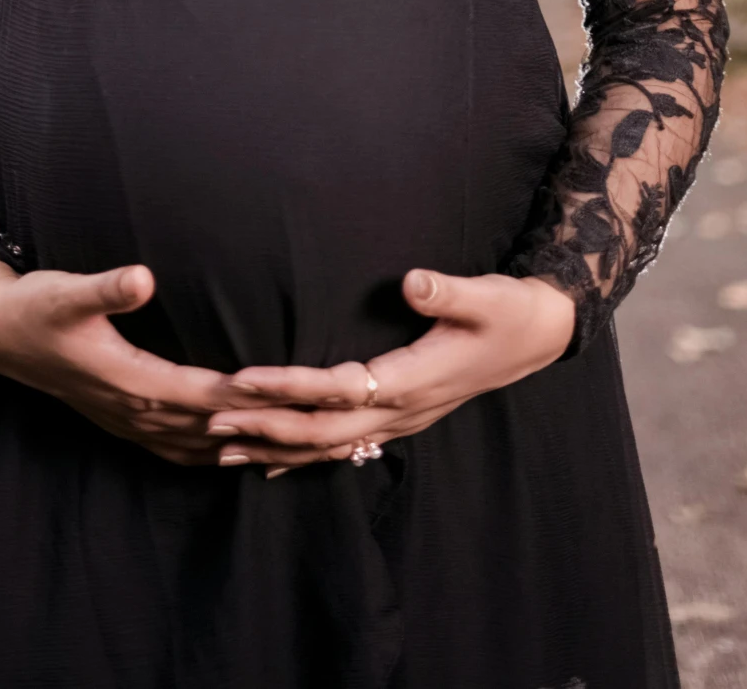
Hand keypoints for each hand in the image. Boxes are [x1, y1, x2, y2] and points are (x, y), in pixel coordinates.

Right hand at [0, 258, 272, 465]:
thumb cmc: (37, 305)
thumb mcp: (67, 291)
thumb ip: (107, 288)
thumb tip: (143, 278)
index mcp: (131, 380)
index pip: (206, 394)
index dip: (250, 397)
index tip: (294, 396)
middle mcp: (134, 410)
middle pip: (212, 427)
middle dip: (263, 429)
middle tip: (315, 428)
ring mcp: (128, 420)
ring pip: (198, 445)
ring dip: (243, 448)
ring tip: (291, 449)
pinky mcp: (122, 418)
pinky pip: (176, 448)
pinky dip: (211, 453)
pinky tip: (232, 452)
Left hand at [204, 269, 576, 475]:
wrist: (536, 336)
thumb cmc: (507, 310)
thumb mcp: (485, 295)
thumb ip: (448, 291)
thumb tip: (414, 281)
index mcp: (412, 380)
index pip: (337, 387)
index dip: (289, 385)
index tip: (243, 379)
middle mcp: (401, 410)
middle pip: (321, 429)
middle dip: (264, 426)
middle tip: (210, 418)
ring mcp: (400, 420)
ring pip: (327, 446)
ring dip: (274, 448)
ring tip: (222, 447)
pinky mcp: (399, 417)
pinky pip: (343, 446)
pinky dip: (302, 457)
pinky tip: (270, 465)